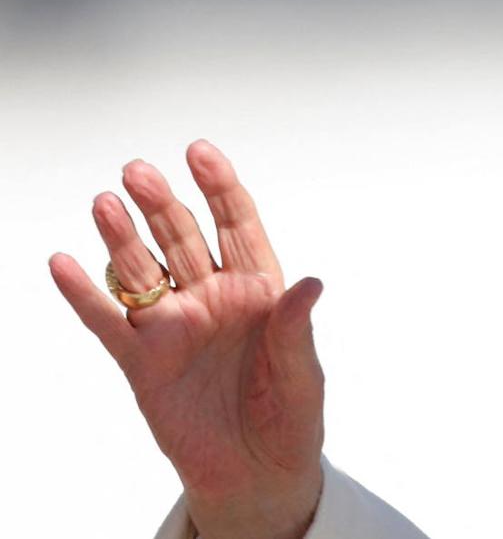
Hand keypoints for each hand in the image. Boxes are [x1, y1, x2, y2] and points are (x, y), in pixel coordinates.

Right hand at [49, 140, 324, 538]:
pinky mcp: (142, 360)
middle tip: (139, 172)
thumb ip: (297, 330)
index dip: (219, 188)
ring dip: (121, 238)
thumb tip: (310, 284)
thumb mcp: (303, 376)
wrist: (257, 475)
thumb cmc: (289, 420)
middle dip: (161, 204)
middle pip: (182, 238)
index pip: (238, 226)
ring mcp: (175, 326)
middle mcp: (212, 297)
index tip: (200, 153)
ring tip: (105, 204)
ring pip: (142, 271)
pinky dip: (84, 294)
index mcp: (259, 290)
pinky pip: (108, 321)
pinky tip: (65, 262)